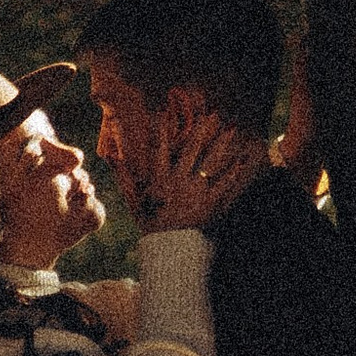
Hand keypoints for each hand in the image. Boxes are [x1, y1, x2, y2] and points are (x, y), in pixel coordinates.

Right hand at [129, 91, 268, 233]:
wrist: (168, 244)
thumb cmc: (150, 221)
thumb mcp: (133, 198)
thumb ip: (123, 175)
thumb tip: (110, 157)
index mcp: (161, 177)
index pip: (160, 148)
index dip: (161, 129)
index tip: (164, 111)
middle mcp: (179, 179)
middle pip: (192, 149)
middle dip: (202, 129)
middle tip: (212, 114)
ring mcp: (196, 189)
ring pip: (211, 161)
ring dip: (222, 143)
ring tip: (233, 129)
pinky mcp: (210, 200)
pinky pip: (225, 183)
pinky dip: (235, 171)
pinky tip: (244, 159)